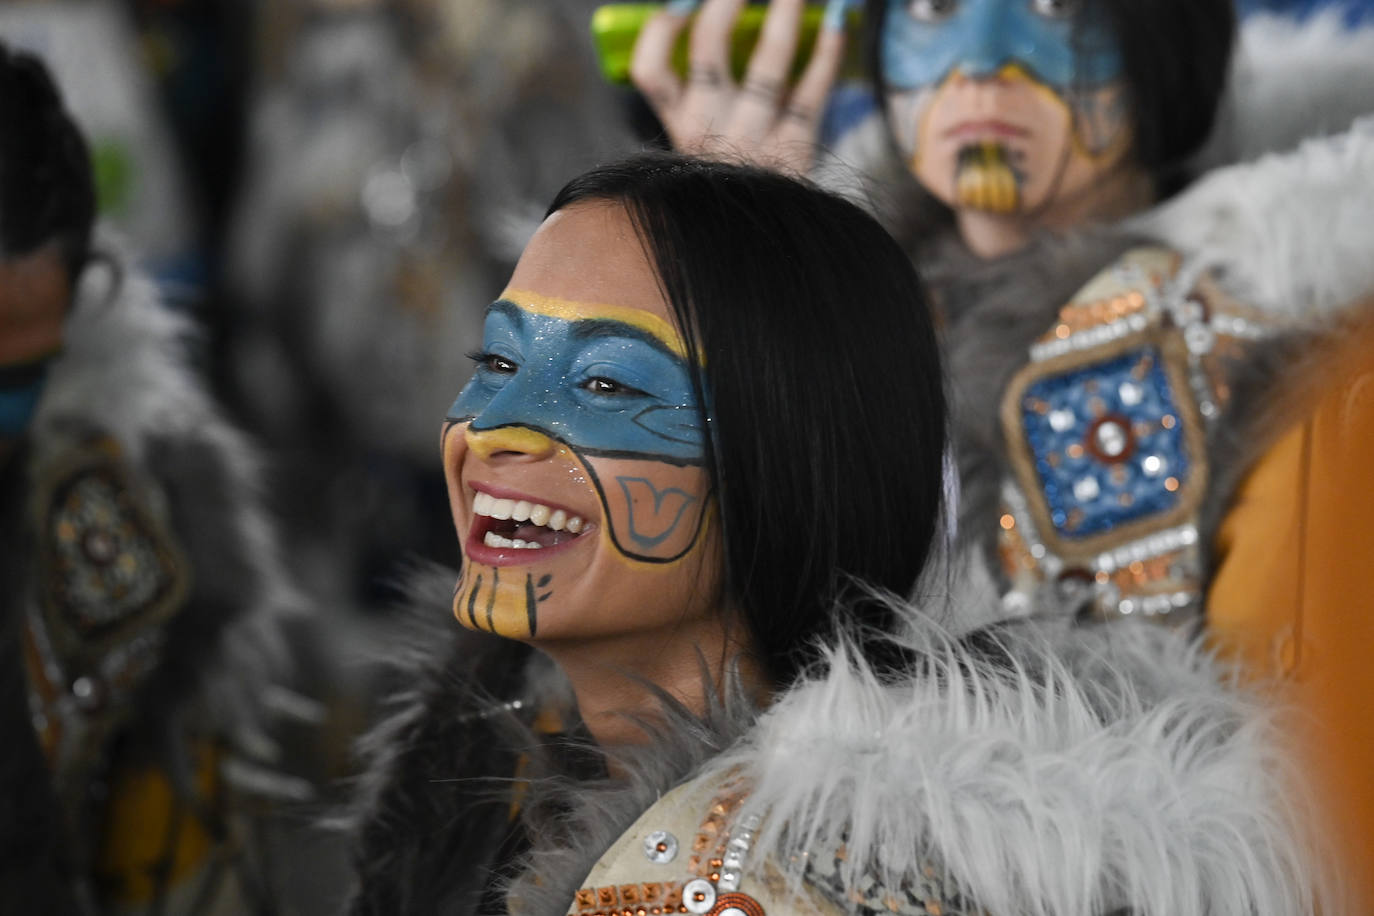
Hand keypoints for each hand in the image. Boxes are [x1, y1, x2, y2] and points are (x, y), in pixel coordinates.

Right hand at [630, 0, 847, 174]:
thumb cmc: (736, 170)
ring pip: (766, 65)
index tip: (681, 3)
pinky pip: (811, 94)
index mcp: (678, 124)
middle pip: (708, 48)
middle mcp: (707, 130)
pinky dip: (827, 55)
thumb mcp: (704, 136)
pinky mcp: (794, 149)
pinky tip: (837, 26)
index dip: (662, 28)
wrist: (761, 235)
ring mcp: (752, 140)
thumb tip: (726, 14)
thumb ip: (705, 85)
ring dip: (786, 15)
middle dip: (729, 0)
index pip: (650, 71)